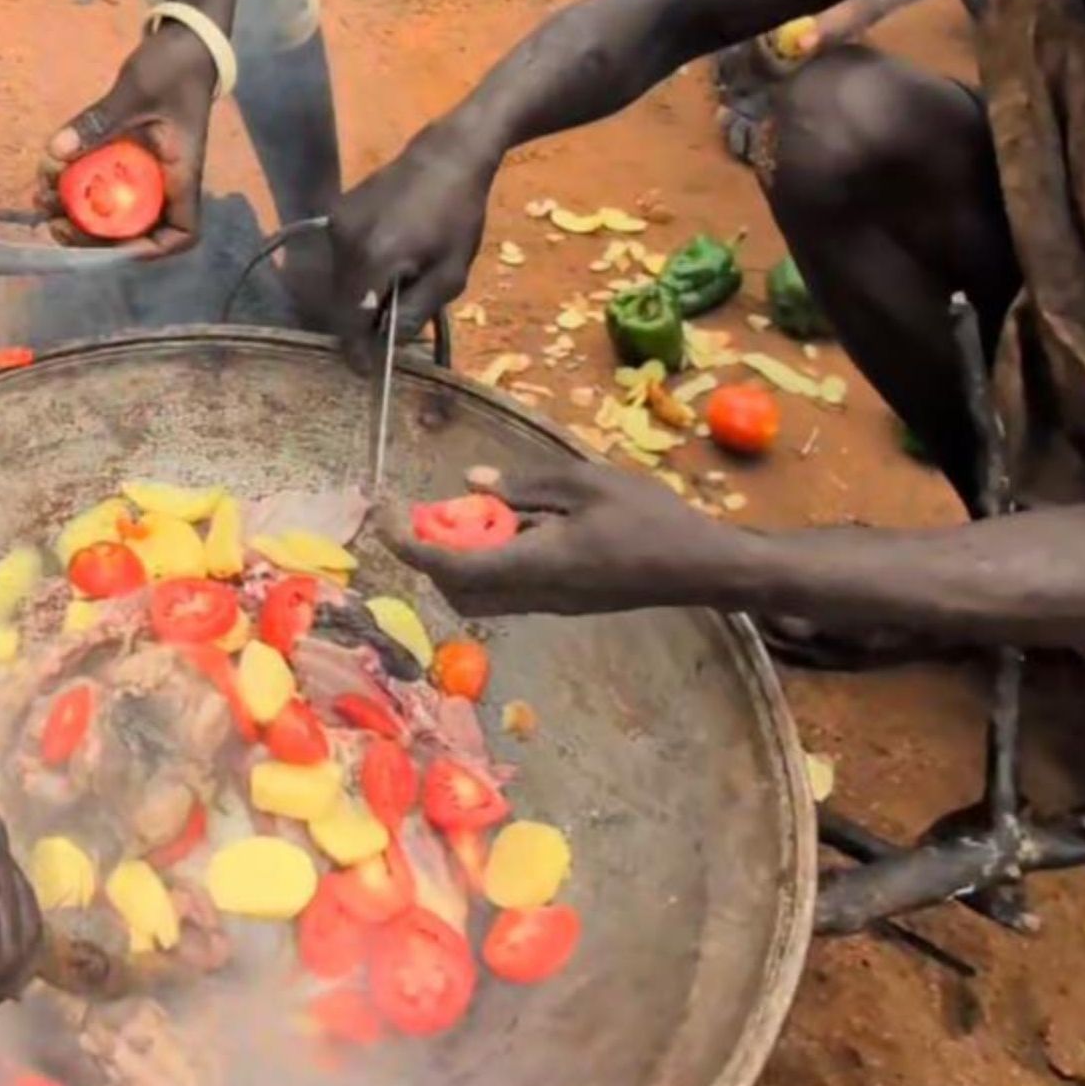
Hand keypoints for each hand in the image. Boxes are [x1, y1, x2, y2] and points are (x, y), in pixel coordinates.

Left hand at [38, 27, 216, 255]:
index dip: (148, 249)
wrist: (185, 40)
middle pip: (135, 230)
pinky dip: (77, 183)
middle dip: (92, 233)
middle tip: (54, 223)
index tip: (110, 242)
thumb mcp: (136, 90)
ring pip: (113, 208)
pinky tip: (49, 172)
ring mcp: (148, 171)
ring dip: (76, 210)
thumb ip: (98, 121)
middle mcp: (166, 182)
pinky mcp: (130, 156)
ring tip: (42, 198)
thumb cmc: (174, 65)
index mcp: (182, 175)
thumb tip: (55, 152)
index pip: (181, 234)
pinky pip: (103, 181)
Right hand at [328, 123, 500, 371]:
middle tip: (380, 340)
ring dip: (356, 300)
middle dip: (358, 326)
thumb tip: (387, 344)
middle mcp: (345, 244)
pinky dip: (354, 275)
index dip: (356, 350)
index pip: (352, 320)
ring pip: (337, 283)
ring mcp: (336, 226)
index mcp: (374, 260)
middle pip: (341, 304)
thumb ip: (416, 311)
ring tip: (385, 302)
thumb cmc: (458, 215)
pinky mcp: (335, 213)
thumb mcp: (450, 273)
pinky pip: (339, 259)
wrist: (446, 155)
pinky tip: (379, 272)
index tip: (365, 371)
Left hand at [378, 465, 751, 618]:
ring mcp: (546, 605)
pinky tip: (508, 527)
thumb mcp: (586, 483)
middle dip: (429, 554)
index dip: (409, 545)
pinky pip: (504, 592)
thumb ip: (525, 485)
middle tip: (425, 512)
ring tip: (467, 515)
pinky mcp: (559, 604)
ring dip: (457, 562)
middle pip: (455, 589)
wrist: (699, 566)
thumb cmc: (650, 517)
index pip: (449, 564)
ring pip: (476, 597)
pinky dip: (486, 564)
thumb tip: (471, 480)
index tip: (384, 518)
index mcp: (533, 563)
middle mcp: (531, 594)